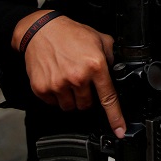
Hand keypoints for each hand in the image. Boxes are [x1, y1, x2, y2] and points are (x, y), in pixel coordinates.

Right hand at [13, 12, 124, 138]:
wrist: (41, 30)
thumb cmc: (70, 34)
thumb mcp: (99, 39)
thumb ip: (111, 56)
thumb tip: (119, 71)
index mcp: (95, 65)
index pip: (108, 98)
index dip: (115, 117)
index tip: (119, 130)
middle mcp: (78, 77)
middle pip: (87, 105)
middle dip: (87, 97)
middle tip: (82, 81)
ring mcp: (58, 84)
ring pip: (70, 107)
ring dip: (72, 98)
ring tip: (69, 79)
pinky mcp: (42, 88)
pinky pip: (54, 103)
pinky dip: (57, 96)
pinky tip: (57, 79)